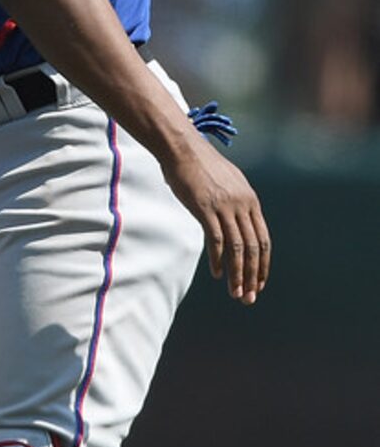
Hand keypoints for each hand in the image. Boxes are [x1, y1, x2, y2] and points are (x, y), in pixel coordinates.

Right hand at [163, 141, 270, 304]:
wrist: (183, 149)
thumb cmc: (201, 165)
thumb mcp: (228, 182)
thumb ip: (237, 201)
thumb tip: (238, 218)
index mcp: (250, 201)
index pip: (263, 240)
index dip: (263, 264)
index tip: (259, 283)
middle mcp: (242, 205)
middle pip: (254, 248)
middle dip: (252, 276)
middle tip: (249, 297)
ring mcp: (225, 207)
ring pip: (238, 248)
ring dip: (238, 274)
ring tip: (236, 293)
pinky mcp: (206, 208)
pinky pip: (216, 240)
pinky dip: (218, 259)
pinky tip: (217, 274)